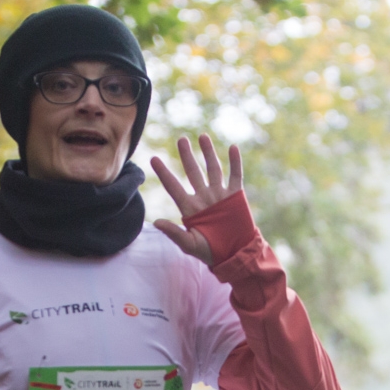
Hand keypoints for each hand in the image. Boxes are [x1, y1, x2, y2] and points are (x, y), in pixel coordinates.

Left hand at [149, 134, 243, 266]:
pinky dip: (234, 162)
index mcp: (190, 208)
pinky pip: (235, 175)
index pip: (173, 186)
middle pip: (193, 172)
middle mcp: (203, 197)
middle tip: (181, 139)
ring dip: (208, 153)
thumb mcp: (190, 245)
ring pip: (213, 169)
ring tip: (202, 136)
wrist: (235, 253)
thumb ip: (174, 234)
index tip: (153, 158)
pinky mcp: (235, 196)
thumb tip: (155, 222)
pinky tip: (232, 147)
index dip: (164, 173)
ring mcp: (219, 195)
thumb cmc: (210, 251)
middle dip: (187, 155)